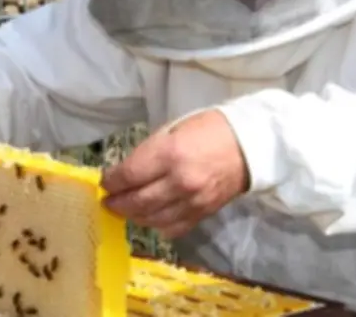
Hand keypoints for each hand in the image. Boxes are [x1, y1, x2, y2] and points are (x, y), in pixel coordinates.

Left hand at [100, 110, 249, 238]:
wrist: (250, 145)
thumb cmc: (209, 129)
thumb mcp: (173, 128)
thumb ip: (149, 151)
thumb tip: (127, 170)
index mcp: (169, 154)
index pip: (129, 175)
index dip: (111, 181)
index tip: (105, 182)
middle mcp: (179, 181)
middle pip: (137, 201)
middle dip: (117, 202)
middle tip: (108, 201)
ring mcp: (192, 201)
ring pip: (152, 219)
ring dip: (133, 216)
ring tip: (124, 210)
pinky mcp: (203, 214)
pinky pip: (173, 228)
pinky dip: (157, 225)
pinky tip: (149, 218)